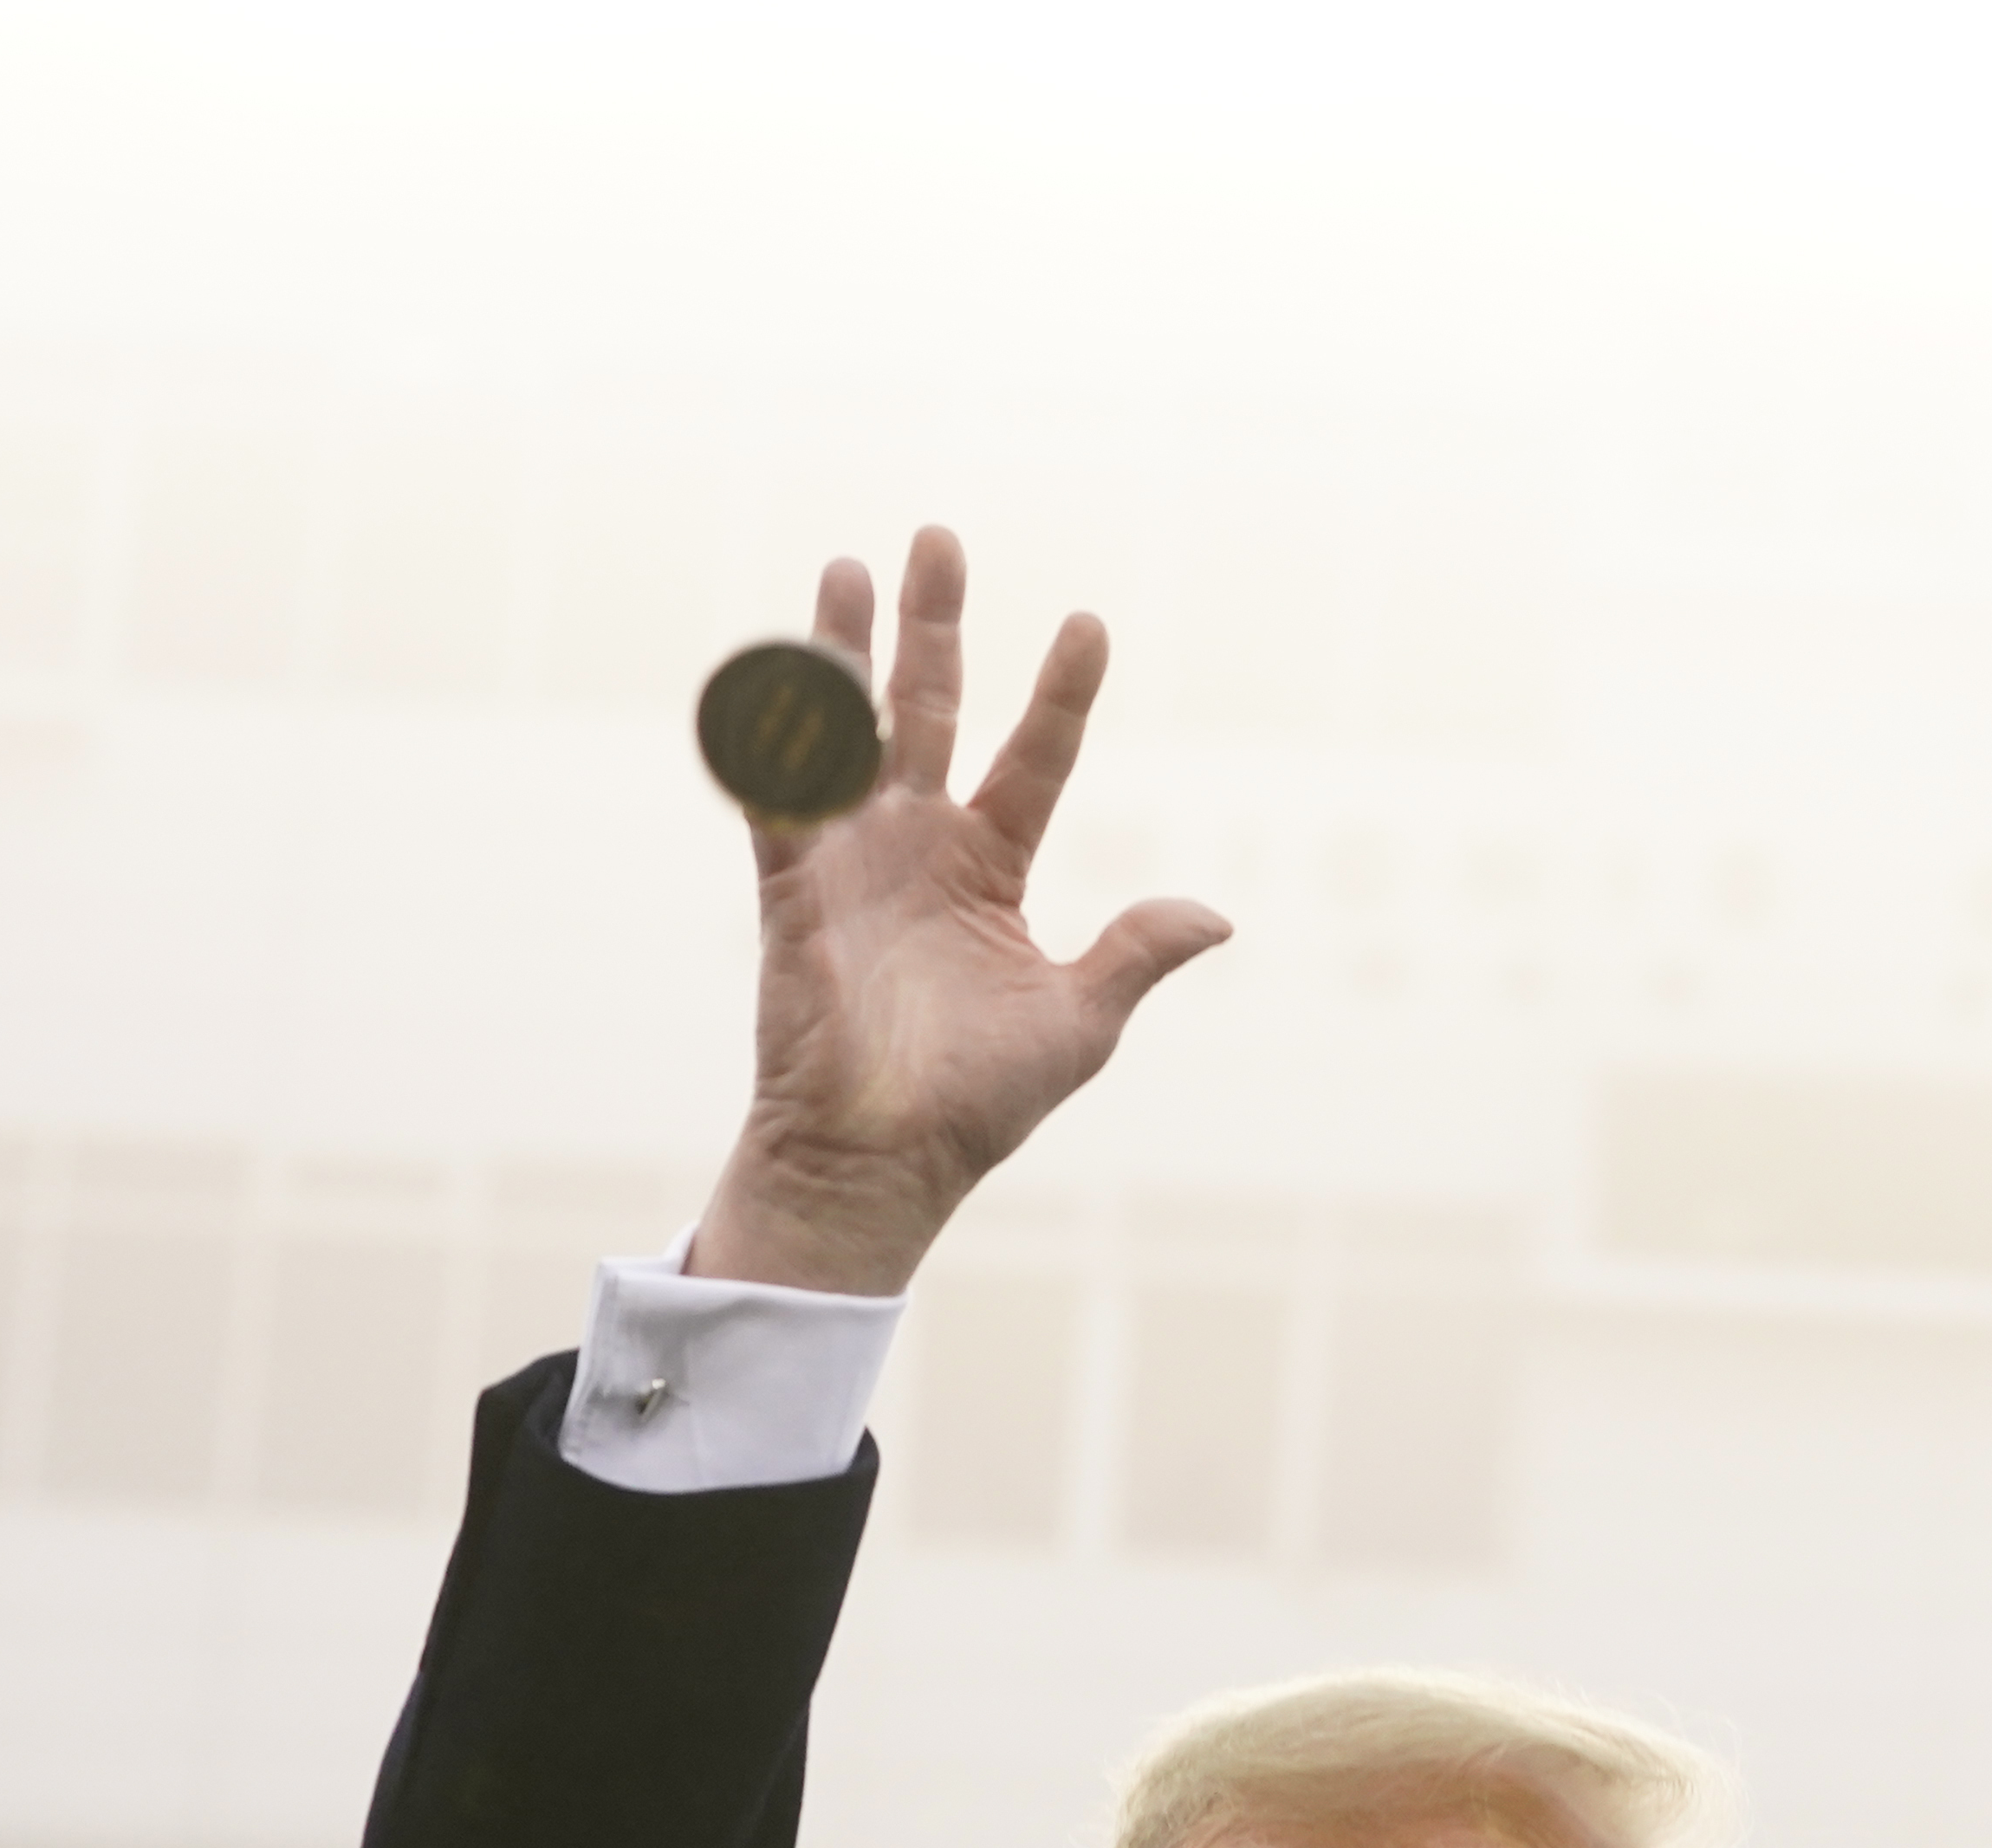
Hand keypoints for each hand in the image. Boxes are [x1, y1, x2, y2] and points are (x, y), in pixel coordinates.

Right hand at [690, 527, 1226, 1296]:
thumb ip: (1136, 954)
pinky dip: (776, 744)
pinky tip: (773, 676)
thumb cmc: (976, 1103)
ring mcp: (848, 865)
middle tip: (937, 539)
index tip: (1089, 623)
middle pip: (926, 714)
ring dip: (843, 653)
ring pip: (845, 733)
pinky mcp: (791, 895)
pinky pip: (778, 805)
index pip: (1034, 759)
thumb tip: (1218, 914)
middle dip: (932, 629)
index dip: (1061, 694)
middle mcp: (914, 851)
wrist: (884, 1165)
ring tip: (850, 567)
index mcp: (986, 872)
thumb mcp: (1080, 1021)